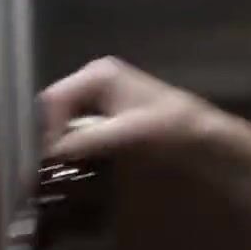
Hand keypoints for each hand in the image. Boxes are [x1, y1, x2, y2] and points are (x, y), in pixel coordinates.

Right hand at [39, 56, 208, 161]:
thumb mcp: (131, 132)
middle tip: (45, 171)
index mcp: (97, 75)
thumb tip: (50, 152)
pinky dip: (73, 150)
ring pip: (62, 124)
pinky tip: (74, 169)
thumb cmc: (174, 127)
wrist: (205, 136)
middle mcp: (92, 81)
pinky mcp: (106, 119)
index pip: (52, 100)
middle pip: (53, 112)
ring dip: (59, 148)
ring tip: (57, 174)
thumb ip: (89, 139)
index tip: (46, 162)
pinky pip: (77, 133)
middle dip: (48, 140)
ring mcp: (99, 99)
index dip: (45, 131)